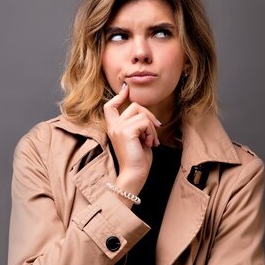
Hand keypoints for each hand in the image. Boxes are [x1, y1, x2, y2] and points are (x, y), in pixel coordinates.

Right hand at [103, 83, 161, 201]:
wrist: (134, 175)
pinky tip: (150, 143)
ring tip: (151, 141)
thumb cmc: (138, 160)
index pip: (110, 106)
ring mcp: (118, 128)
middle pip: (134, 106)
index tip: (126, 89)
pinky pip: (145, 122)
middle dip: (149, 116)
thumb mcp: (137, 138)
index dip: (119, 96)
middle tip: (154, 132)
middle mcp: (113, 126)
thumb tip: (146, 114)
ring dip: (152, 128)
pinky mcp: (126, 131)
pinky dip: (151, 132)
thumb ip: (137, 125)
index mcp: (113, 128)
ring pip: (142, 113)